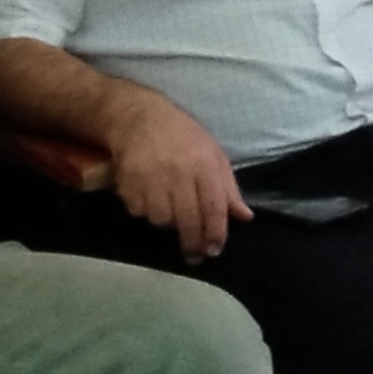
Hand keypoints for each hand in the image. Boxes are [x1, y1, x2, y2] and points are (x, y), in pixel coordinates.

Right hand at [105, 88, 250, 262]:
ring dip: (168, 223)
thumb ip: (228, 188)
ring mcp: (151, 179)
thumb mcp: (213, 154)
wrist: (138, 117)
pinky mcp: (127, 183)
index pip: (214, 208)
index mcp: (204, 165)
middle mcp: (178, 174)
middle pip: (187, 220)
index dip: (215, 233)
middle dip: (193, 243)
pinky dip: (145, 211)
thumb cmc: (182, 136)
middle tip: (195, 256)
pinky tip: (149, 199)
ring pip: (161, 220)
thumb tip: (245, 216)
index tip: (214, 250)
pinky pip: (139, 211)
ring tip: (170, 213)